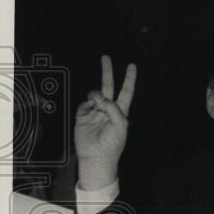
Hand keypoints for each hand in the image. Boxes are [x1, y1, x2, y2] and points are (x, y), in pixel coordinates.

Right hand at [74, 55, 135, 189]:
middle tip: (106, 57)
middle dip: (107, 72)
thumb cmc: (112, 144)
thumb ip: (112, 108)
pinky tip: (89, 112)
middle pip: (108, 86)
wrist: (96, 156)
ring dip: (96, 96)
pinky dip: (86, 105)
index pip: (126, 91)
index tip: (132, 66)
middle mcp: (108, 109)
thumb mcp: (120, 124)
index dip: (129, 79)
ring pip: (94, 95)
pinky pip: (83, 104)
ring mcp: (94, 111)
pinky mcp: (82, 115)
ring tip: (97, 105)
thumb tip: (99, 97)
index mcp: (121, 111)